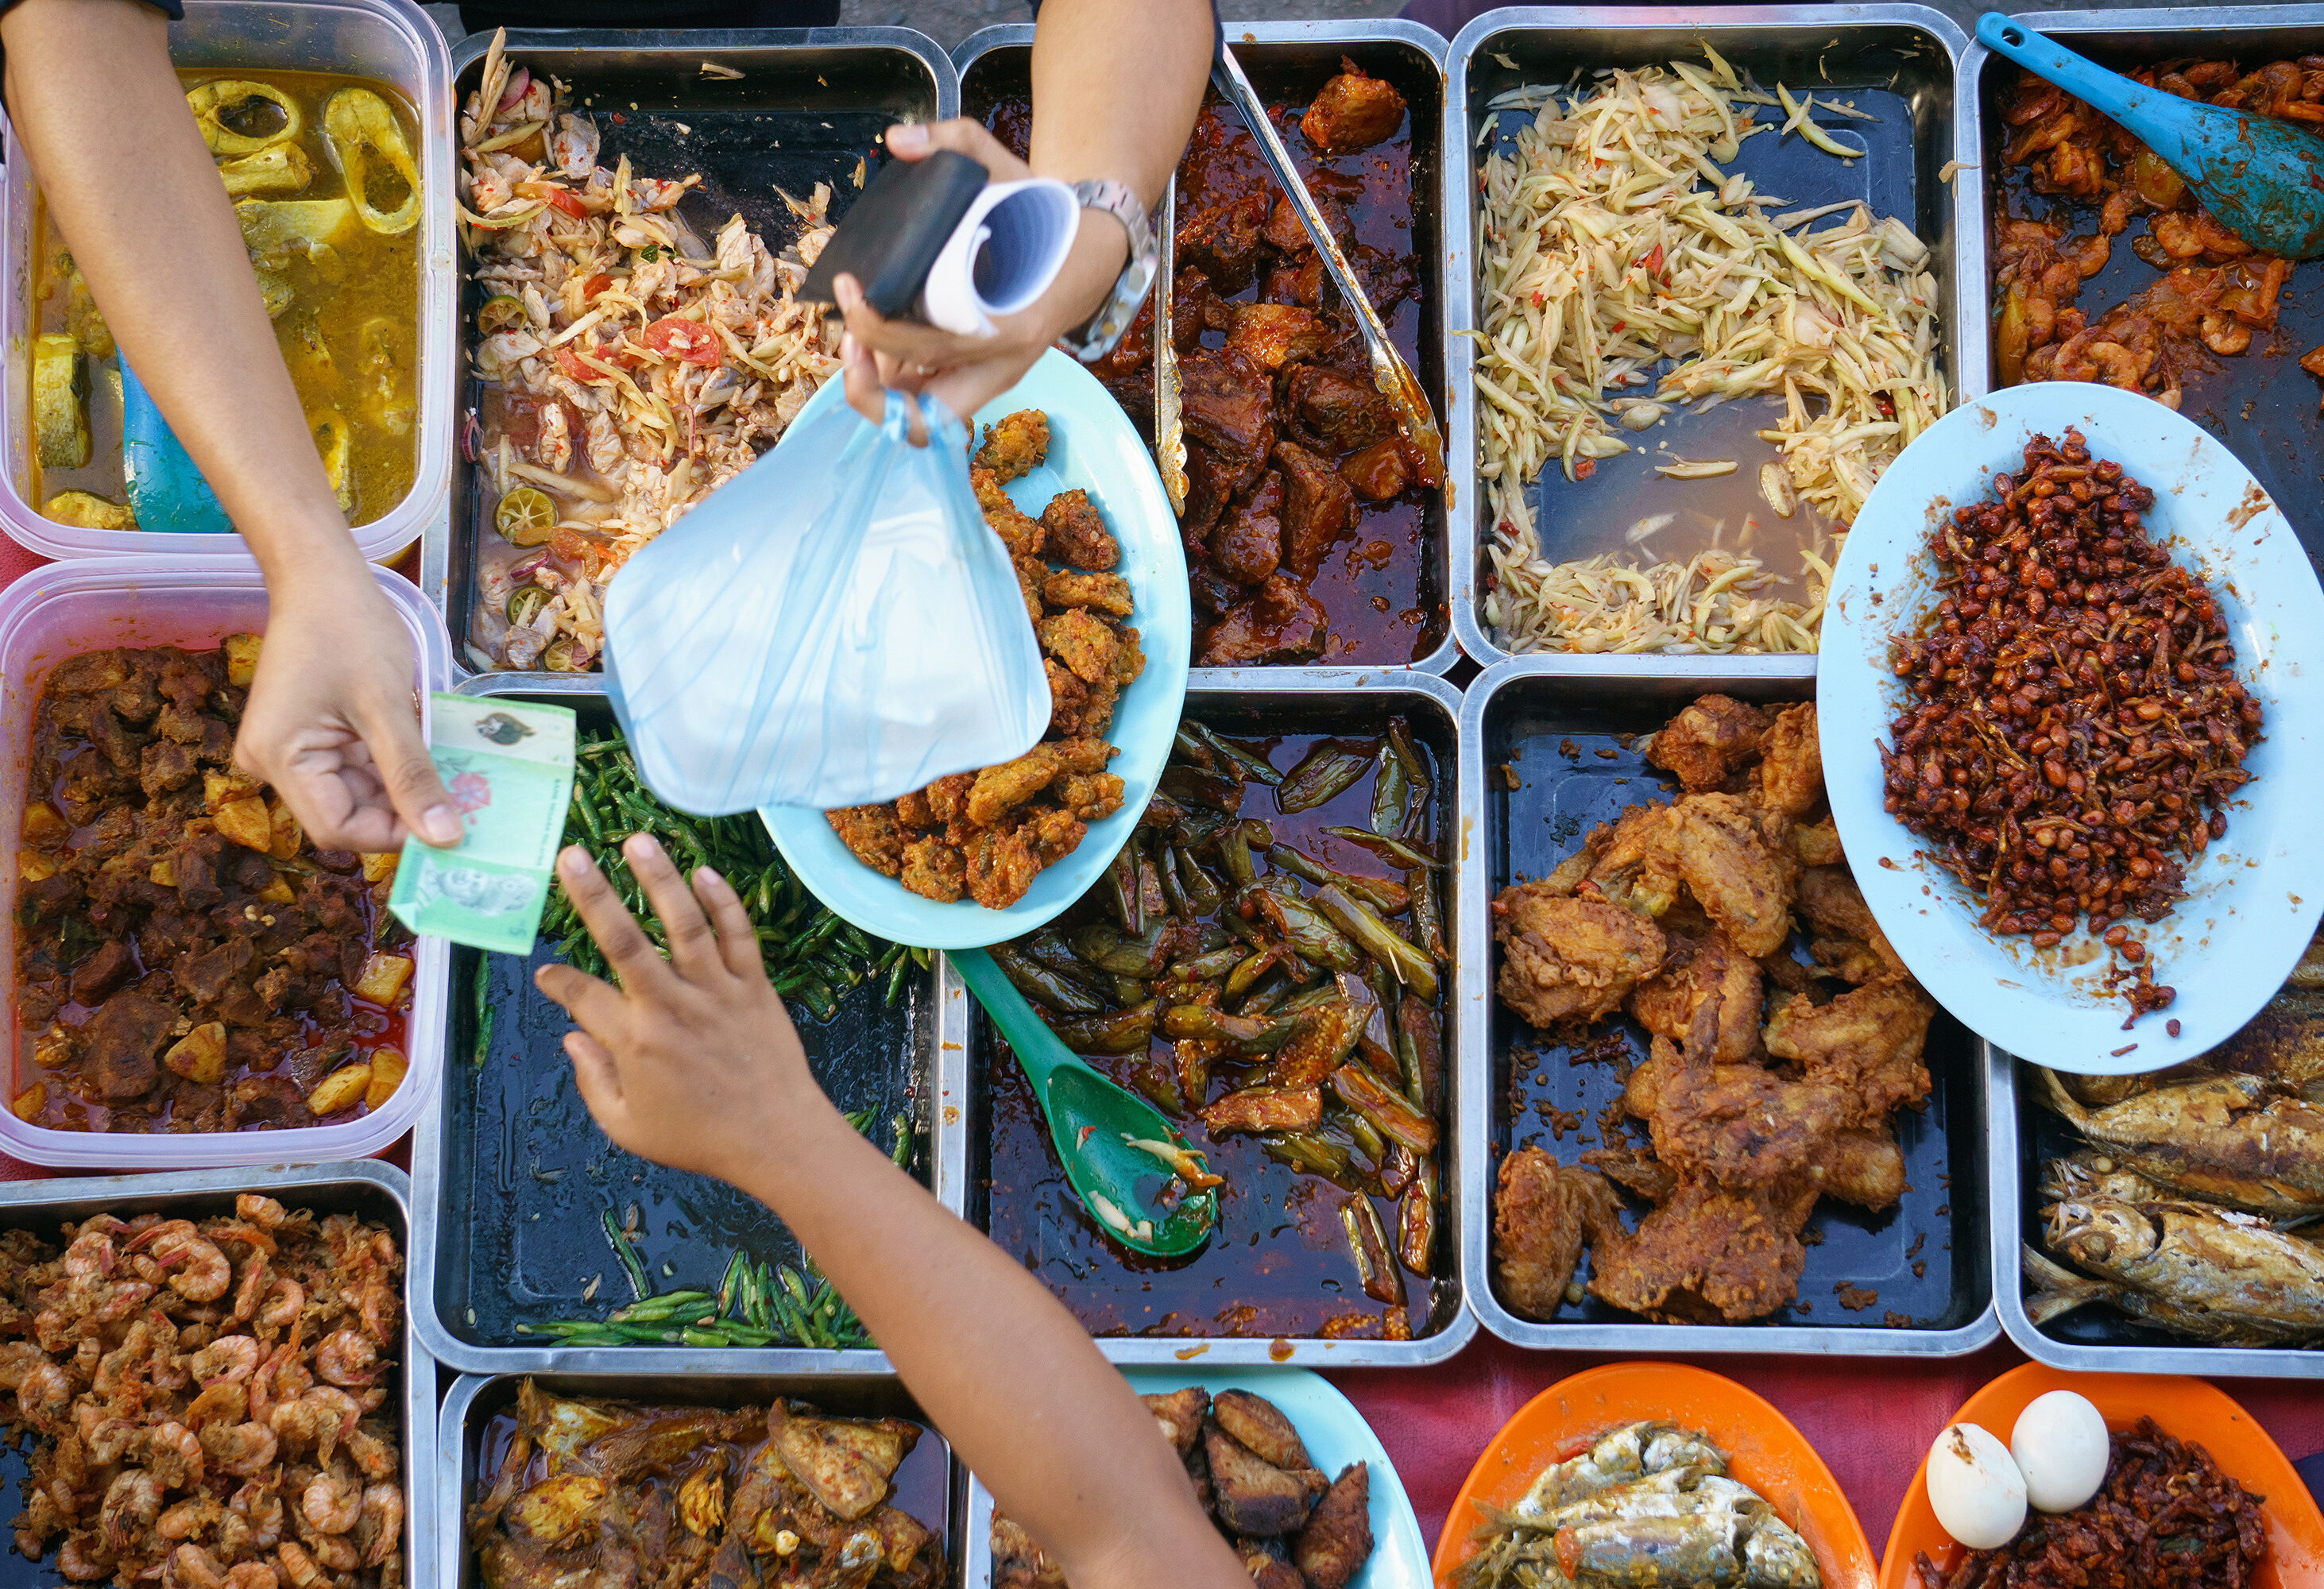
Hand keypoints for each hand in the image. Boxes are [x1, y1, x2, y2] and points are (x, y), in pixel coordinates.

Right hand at [233, 577, 459, 853]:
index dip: (393, 835)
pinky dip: (391, 769)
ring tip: (450, 778)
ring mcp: (291, 752)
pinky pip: (354, 770)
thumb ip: (413, 775)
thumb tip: (444, 838)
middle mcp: (273, 764)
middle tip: (462, 806)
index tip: (449, 827)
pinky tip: (427, 757)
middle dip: (402, 812)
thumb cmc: (350, 629)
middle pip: (346, 815)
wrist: (322, 577)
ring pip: (356, 795)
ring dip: (402, 790)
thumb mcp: (387, 706)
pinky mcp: (309, 739)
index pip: (338, 828)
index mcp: (279, 758)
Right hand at [535, 835, 825, 1183]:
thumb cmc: (700, 1137)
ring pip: (685, 925)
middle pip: (624, 941)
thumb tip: (571, 1037)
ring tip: (638, 840)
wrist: (778, 1140)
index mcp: (635, 1043)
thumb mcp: (628, 1128)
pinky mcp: (755, 987)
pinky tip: (705, 871)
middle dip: (593, 895)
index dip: (557, 981)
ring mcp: (717, 993)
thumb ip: (592, 1081)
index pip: (581, 996)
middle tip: (570, 855)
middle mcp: (671, 1008)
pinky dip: (724, 902)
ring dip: (660, 879)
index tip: (546, 973)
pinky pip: (739, 936)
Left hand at [833, 119, 1126, 437]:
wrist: (1087, 252)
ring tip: (856, 331)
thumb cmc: (1043, 218)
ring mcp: (987, 381)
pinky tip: (878, 333)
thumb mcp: (1007, 170)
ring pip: (919, 418)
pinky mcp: (975, 378)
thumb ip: (956, 142)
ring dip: (877, 386)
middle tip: (847, 335)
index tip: (849, 284)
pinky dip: (892, 376)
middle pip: (921, 421)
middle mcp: (998, 370)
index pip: (926, 350)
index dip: (874, 327)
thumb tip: (899, 139)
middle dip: (868, 390)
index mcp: (1009, 330)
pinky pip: (925, 398)